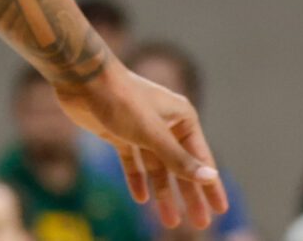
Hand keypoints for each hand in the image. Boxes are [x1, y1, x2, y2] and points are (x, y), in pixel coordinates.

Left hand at [55, 60, 226, 229]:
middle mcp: (165, 123)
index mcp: (181, 118)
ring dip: (163, 193)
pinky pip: (133, 161)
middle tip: (200, 225)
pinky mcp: (119, 132)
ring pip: (157, 167)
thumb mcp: (152, 133)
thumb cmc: (121, 99)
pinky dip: (137, 179)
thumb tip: (210, 177)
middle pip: (180, 167)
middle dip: (189, 195)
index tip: (221, 210)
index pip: (201, 159)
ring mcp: (141, 129)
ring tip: (170, 221)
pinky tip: (141, 198)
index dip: (210, 186)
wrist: (81, 78)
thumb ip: (179, 159)